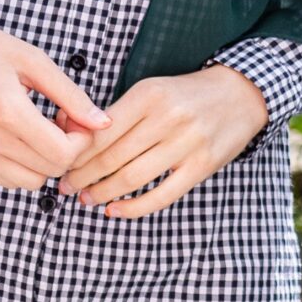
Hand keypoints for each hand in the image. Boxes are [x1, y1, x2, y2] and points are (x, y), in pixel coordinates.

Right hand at [0, 21, 105, 189]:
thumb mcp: (33, 61)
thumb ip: (71, 95)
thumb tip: (103, 123)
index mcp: (7, 111)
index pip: (62, 154)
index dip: (81, 141)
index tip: (73, 118)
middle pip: (49, 171)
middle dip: (66, 150)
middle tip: (59, 121)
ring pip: (29, 182)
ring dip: (43, 162)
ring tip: (38, 130)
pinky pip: (5, 180)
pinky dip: (21, 166)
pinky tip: (19, 138)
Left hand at [57, 66, 269, 216]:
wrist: (240, 95)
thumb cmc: (186, 95)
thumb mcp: (151, 91)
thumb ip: (116, 113)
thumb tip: (70, 134)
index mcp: (148, 94)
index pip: (100, 132)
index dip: (75, 154)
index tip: (60, 165)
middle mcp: (167, 118)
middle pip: (111, 157)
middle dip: (82, 177)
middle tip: (66, 188)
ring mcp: (187, 143)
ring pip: (131, 178)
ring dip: (102, 194)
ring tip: (86, 200)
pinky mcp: (202, 166)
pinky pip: (161, 195)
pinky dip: (134, 208)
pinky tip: (115, 211)